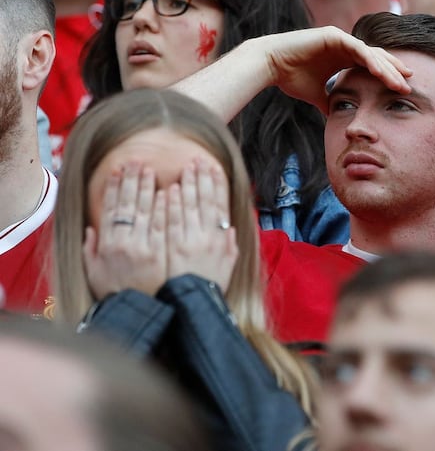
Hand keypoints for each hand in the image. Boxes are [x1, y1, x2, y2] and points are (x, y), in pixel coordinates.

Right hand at [83, 163, 166, 299]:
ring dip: (148, 188)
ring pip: (146, 211)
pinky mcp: (160, 253)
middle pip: (128, 204)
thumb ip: (92, 250)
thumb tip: (91, 230)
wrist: (135, 313)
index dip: (115, 188)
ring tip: (151, 169)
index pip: (111, 208)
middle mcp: (124, 243)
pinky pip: (162, 225)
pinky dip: (164, 207)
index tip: (118, 170)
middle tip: (137, 161)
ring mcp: (143, 247)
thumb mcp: (94, 272)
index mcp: (107, 244)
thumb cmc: (116, 293)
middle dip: (132, 180)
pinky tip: (167, 192)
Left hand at [166, 159, 237, 291]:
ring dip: (188, 185)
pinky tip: (172, 189)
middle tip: (198, 160)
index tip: (214, 168)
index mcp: (222, 240)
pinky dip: (173, 204)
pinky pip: (173, 221)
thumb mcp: (227, 267)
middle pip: (205, 201)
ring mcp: (191, 241)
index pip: (220, 205)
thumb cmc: (209, 287)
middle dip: (202, 179)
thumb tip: (230, 230)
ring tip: (185, 167)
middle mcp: (208, 237)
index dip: (217, 185)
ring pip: (190, 207)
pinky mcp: (173, 247)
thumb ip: (229, 246)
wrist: (193, 305)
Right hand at [259, 26, 412, 110]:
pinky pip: (357, 48)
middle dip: (393, 72)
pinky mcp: (333, 35)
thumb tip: (335, 120)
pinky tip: (381, 71)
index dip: (387, 77)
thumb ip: (329, 103)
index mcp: (343, 58)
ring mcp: (340, 39)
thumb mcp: (316, 95)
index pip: (372, 67)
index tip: (400, 91)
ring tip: (400, 81)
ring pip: (370, 53)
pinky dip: (370, 59)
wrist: (270, 66)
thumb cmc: (291, 78)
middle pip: (376, 59)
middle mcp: (344, 46)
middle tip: (409, 86)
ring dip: (386, 67)